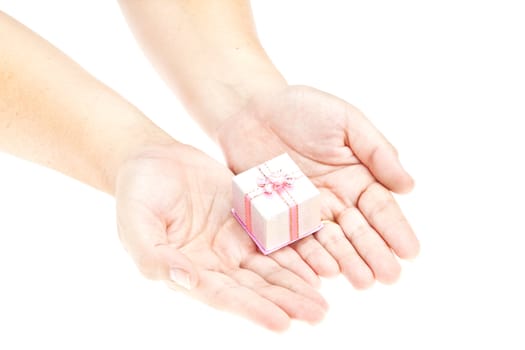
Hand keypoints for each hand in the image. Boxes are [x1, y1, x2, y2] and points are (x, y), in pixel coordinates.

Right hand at [115, 142, 326, 330]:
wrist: (153, 160)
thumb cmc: (137, 194)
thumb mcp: (136, 224)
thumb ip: (155, 256)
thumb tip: (188, 280)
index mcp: (189, 271)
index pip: (224, 296)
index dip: (253, 310)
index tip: (282, 323)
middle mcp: (216, 263)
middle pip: (256, 287)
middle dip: (286, 302)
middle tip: (318, 315)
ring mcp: (233, 242)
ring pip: (271, 267)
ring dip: (298, 283)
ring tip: (324, 300)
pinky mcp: (247, 219)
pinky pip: (275, 238)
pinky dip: (296, 251)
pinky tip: (318, 262)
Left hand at [217, 85, 419, 287]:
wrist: (251, 110)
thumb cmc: (302, 109)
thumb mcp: (346, 121)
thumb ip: (377, 151)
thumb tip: (408, 186)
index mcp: (356, 178)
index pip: (380, 208)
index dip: (395, 229)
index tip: (410, 252)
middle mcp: (335, 201)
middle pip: (359, 231)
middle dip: (375, 253)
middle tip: (389, 277)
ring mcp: (306, 213)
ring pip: (330, 243)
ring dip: (347, 262)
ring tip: (362, 281)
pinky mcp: (278, 218)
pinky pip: (295, 241)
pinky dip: (310, 257)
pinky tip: (324, 271)